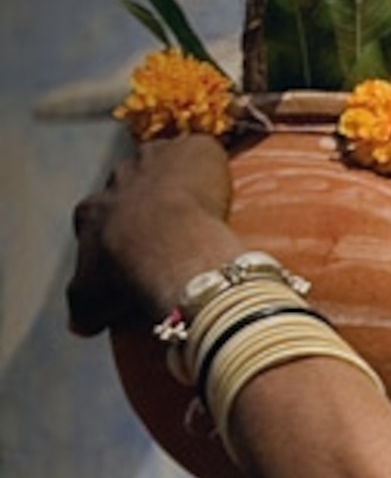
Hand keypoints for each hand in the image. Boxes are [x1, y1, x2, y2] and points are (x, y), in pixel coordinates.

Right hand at [65, 136, 241, 336]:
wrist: (171, 246)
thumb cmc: (130, 273)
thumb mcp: (95, 296)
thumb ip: (85, 306)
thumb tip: (79, 327)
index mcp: (94, 209)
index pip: (103, 213)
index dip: (122, 230)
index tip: (139, 248)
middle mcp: (120, 177)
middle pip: (134, 184)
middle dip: (151, 201)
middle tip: (175, 229)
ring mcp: (157, 158)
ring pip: (166, 162)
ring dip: (180, 179)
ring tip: (203, 207)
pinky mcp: (195, 150)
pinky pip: (203, 152)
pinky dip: (213, 166)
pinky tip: (224, 188)